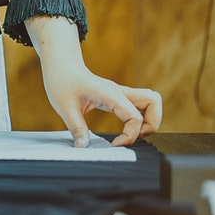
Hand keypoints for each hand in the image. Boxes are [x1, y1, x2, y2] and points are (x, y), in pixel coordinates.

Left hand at [39, 60, 162, 146]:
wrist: (61, 66)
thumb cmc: (62, 81)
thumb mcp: (65, 108)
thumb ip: (77, 129)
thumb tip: (83, 148)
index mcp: (110, 94)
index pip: (135, 117)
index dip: (130, 136)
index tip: (115, 145)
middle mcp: (120, 92)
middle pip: (153, 103)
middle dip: (150, 125)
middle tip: (131, 138)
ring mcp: (121, 93)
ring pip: (151, 101)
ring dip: (149, 120)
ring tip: (131, 134)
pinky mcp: (118, 96)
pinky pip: (140, 104)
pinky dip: (141, 117)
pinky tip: (126, 128)